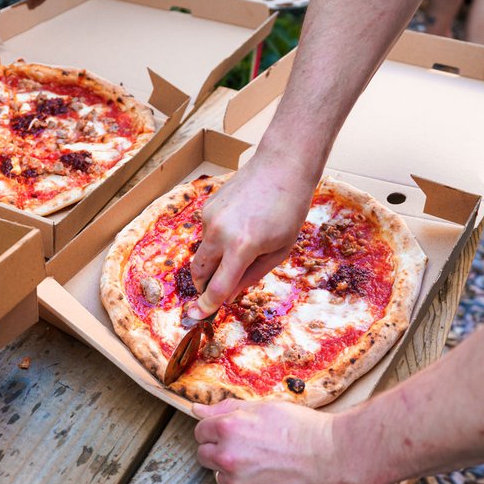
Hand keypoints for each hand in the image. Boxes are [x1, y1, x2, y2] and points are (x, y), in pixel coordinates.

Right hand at [187, 150, 317, 318]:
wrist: (281, 166)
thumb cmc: (288, 210)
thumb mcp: (279, 250)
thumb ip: (251, 276)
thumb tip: (229, 294)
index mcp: (242, 246)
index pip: (217, 287)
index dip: (206, 307)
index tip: (195, 317)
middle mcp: (219, 232)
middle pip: (199, 272)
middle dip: (204, 286)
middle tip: (217, 291)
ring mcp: (210, 218)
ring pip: (202, 253)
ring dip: (214, 261)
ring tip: (241, 248)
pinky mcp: (207, 207)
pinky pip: (206, 234)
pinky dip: (217, 241)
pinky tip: (239, 227)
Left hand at [193, 398, 377, 483]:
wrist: (337, 458)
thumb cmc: (304, 429)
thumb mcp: (265, 408)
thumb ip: (226, 409)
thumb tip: (197, 410)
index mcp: (228, 429)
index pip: (200, 432)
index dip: (216, 430)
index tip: (232, 432)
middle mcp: (227, 457)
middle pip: (204, 455)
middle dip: (220, 450)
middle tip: (249, 448)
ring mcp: (237, 483)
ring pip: (221, 477)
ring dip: (234, 471)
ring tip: (266, 463)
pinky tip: (274, 479)